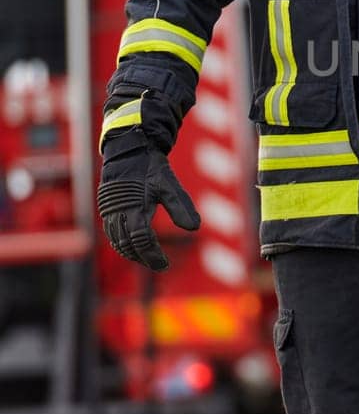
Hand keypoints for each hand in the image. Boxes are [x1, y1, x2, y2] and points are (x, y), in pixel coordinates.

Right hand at [97, 146, 200, 270]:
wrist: (128, 148)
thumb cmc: (150, 166)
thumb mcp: (169, 184)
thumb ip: (180, 206)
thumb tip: (195, 227)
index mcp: (134, 207)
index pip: (142, 241)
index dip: (153, 256)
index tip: (165, 265)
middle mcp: (119, 212)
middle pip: (128, 246)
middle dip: (144, 258)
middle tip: (160, 264)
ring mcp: (110, 211)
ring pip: (118, 242)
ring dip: (132, 253)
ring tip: (149, 258)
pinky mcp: (107, 209)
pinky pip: (112, 233)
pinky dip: (122, 243)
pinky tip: (134, 246)